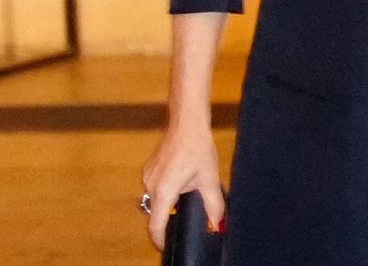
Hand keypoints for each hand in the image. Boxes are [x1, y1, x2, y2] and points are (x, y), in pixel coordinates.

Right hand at [141, 122, 225, 249]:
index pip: (156, 226)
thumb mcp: (209, 178)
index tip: (168, 245)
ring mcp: (147, 176)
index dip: (161, 239)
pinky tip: (182, 177)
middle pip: (156, 212)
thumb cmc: (197, 147)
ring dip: (170, 200)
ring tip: (189, 188)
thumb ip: (214, 205)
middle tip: (187, 213)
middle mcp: (150, 185)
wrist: (186, 122)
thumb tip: (219, 225)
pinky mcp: (149, 169)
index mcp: (164, 191)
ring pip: (156, 199)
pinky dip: (167, 189)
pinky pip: (156, 186)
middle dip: (170, 216)